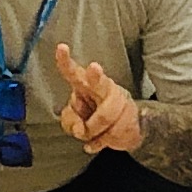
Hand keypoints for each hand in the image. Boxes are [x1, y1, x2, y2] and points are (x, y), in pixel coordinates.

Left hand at [48, 41, 141, 155]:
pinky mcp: (127, 120)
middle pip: (99, 82)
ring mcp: (118, 104)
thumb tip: (79, 128)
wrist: (130, 128)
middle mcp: (104, 89)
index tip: (61, 48)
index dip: (65, 61)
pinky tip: (94, 143)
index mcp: (87, 85)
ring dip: (91, 131)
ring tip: (89, 134)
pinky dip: (97, 143)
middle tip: (93, 68)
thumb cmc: (98, 115)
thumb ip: (70, 120)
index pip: (74, 72)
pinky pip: (108, 136)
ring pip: (103, 118)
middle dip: (96, 76)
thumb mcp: (76, 118)